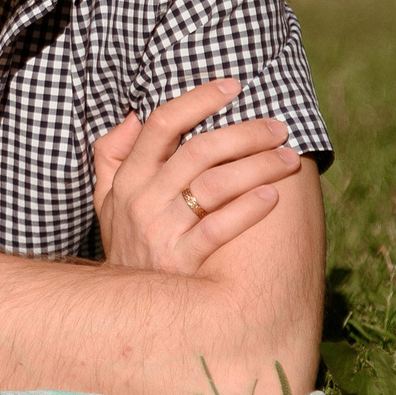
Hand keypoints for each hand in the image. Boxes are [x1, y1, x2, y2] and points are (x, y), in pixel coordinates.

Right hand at [93, 79, 301, 273]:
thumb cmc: (127, 244)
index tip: (233, 86)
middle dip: (245, 133)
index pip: (162, 124)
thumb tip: (131, 117)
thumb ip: (111, 155)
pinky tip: (272, 195)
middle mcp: (142, 198)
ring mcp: (161, 230)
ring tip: (289, 158)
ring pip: (213, 185)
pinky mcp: (180, 261)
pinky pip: (217, 229)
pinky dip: (246, 209)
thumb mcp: (106, 200)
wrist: (124, 308)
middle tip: (279, 127)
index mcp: (128, 178)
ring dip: (257, 166)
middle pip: (198, 151)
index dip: (199, 99)